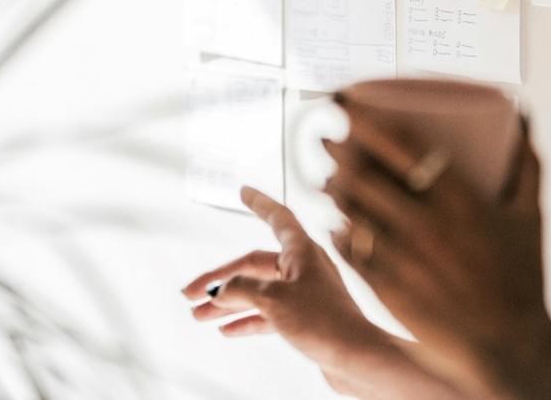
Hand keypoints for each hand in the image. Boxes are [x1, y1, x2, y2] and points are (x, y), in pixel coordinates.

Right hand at [182, 188, 383, 372]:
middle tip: (191, 294)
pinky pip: (268, 314)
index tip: (244, 190)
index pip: (277, 217)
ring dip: (228, 305)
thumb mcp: (273, 300)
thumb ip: (241, 289)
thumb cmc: (324, 322)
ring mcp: (304, 294)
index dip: (259, 202)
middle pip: (253, 266)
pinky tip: (227, 330)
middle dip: (220, 280)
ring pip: (257, 293)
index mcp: (301, 251)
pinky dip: (247, 320)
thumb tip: (221, 290)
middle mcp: (303, 268)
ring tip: (200, 316)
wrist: (358, 360)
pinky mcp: (305, 319)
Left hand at [323, 120, 550, 399]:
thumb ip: (527, 165)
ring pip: (350, 209)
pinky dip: (339, 230)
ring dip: (332, 188)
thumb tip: (522, 118)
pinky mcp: (386, 287)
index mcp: (460, 201)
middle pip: (364, 174)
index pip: (401, 146)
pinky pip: (350, 248)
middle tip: (326, 138)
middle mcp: (426, 225)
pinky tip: (337, 222)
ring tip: (326, 178)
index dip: (367, 122)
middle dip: (338, 150)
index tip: (348, 107)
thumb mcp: (532, 218)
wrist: (513, 350)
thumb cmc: (524, 281)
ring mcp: (402, 257)